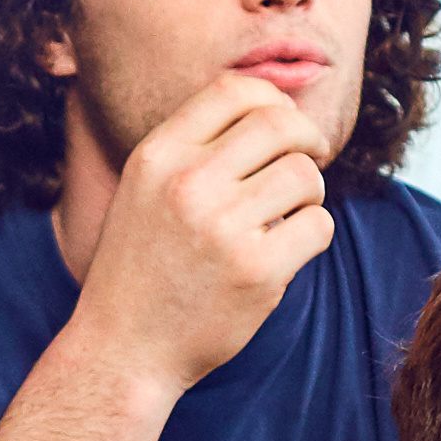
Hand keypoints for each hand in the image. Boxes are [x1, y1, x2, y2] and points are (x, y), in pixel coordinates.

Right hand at [64, 75, 335, 400]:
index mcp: (156, 156)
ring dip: (310, 191)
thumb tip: (273, 104)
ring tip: (290, 214)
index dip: (272, 100)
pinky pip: (317, 225)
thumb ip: (193, 148)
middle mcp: (187, 183)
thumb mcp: (144, 190)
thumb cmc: (141, 268)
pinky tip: (287, 250)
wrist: (123, 350)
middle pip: (279, 123)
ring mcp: (222, 228)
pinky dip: (312, 233)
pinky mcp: (256, 271)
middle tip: (312, 159)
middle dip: (308, 137)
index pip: (234, 90)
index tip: (283, 127)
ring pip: (304, 174)